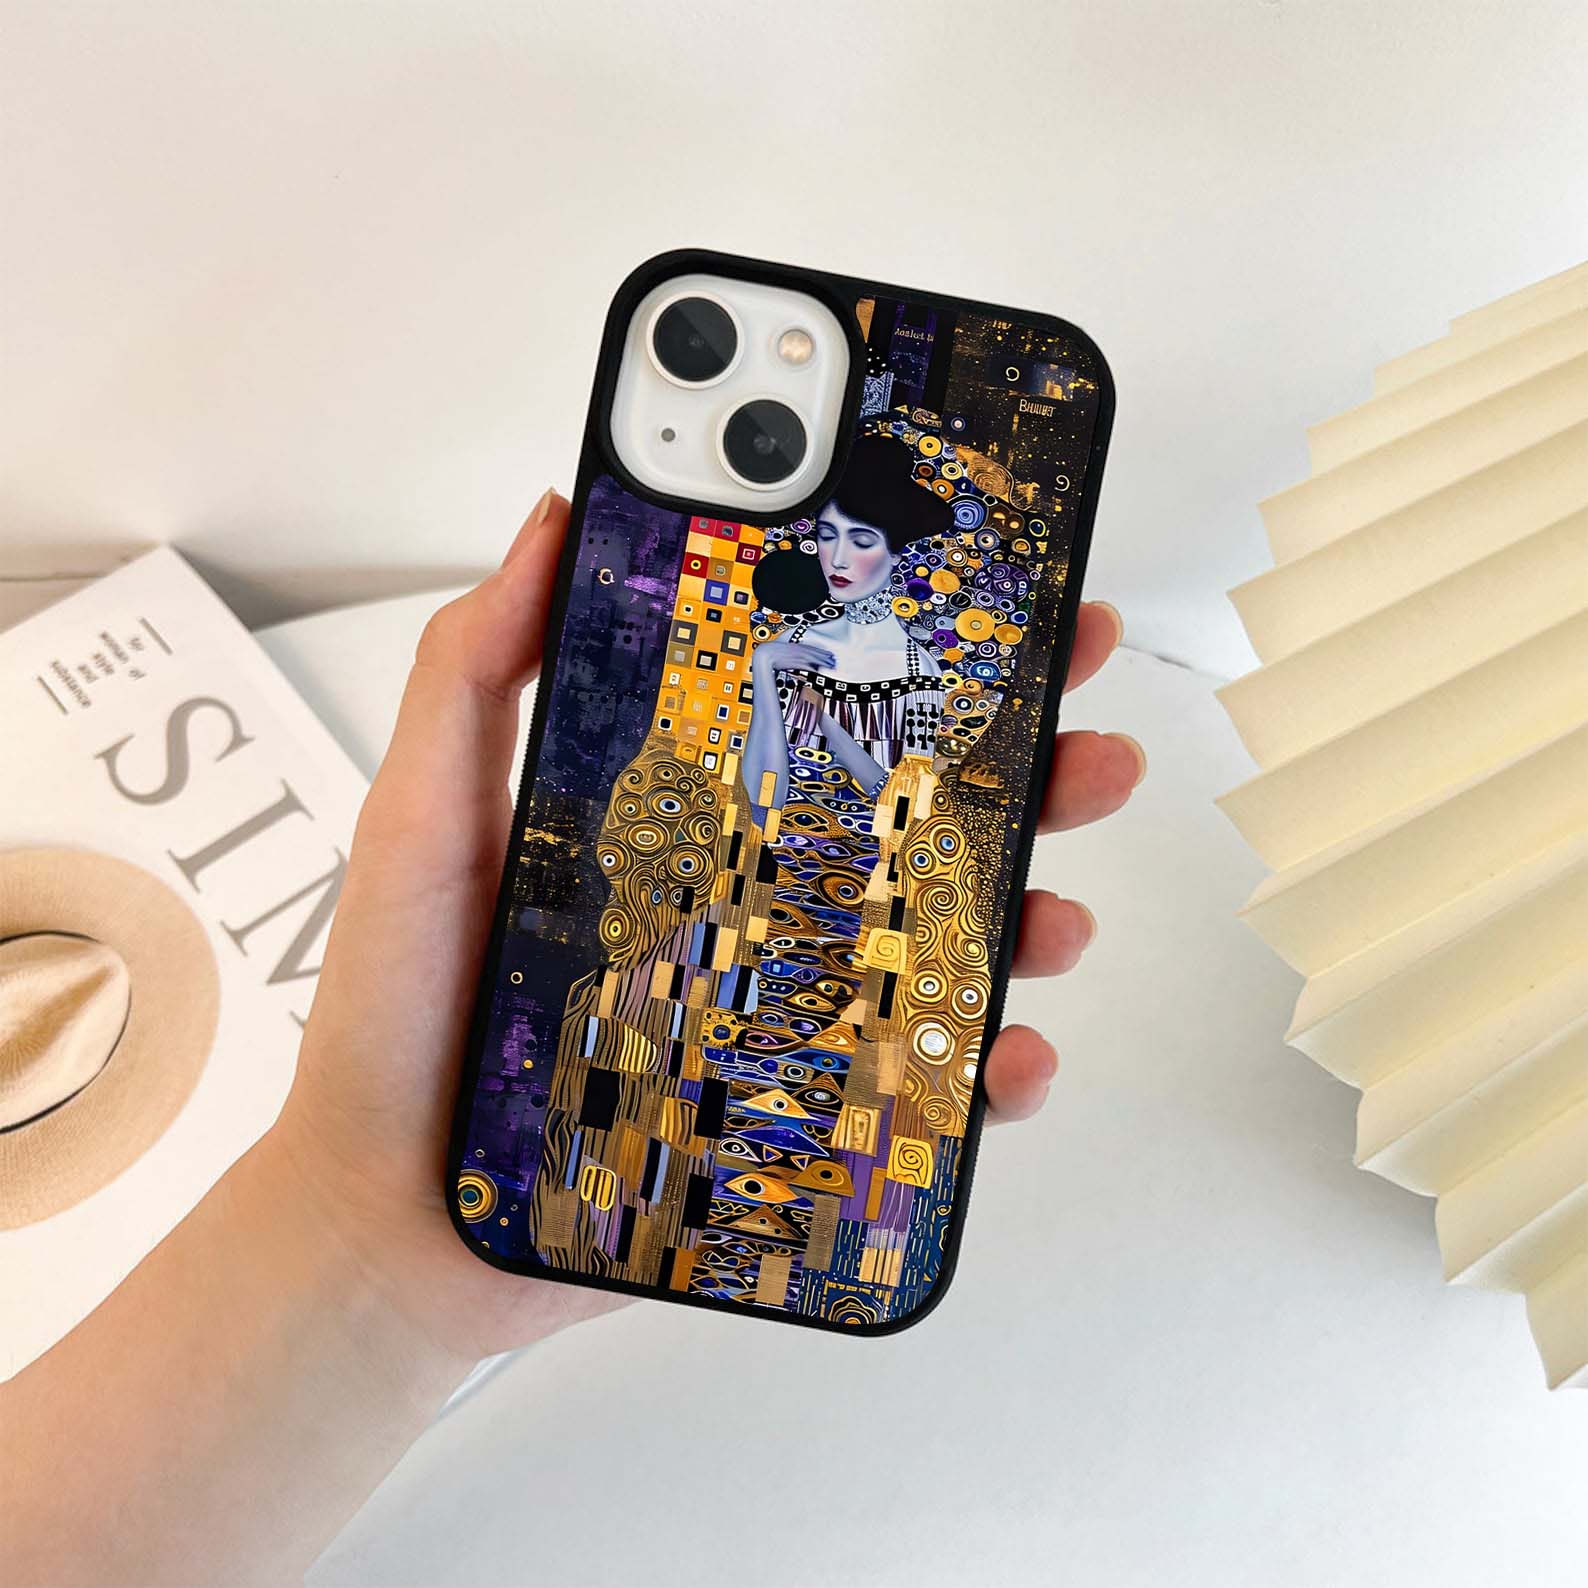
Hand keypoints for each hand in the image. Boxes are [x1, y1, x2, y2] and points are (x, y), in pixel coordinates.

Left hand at [266, 489, 1142, 1366]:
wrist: (392, 1208)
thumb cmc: (403, 1011)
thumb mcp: (427, 815)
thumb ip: (475, 669)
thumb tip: (554, 517)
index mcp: (687, 817)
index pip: (820, 718)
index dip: (913, 657)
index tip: (996, 596)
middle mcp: (749, 902)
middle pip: (910, 823)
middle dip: (1019, 772)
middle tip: (1085, 733)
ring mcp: (777, 1007)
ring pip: (938, 948)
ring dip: (1026, 917)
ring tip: (1059, 907)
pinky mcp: (786, 1114)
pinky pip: (913, 1093)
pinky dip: (980, 1078)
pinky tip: (1005, 1058)